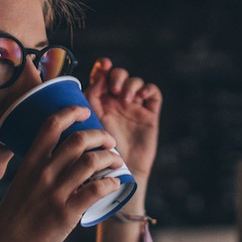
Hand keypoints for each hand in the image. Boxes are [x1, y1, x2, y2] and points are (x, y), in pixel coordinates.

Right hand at [0, 106, 125, 241]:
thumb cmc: (14, 215)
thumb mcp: (22, 183)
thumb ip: (41, 170)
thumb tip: (67, 161)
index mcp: (31, 162)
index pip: (51, 125)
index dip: (71, 111)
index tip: (85, 111)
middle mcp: (43, 173)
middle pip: (79, 139)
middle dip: (101, 135)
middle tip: (109, 141)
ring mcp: (55, 193)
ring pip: (91, 162)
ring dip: (111, 157)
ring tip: (116, 160)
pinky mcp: (66, 213)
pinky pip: (96, 190)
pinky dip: (111, 183)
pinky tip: (115, 184)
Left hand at [84, 58, 161, 179]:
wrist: (118, 175)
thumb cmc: (97, 154)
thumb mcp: (88, 125)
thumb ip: (88, 102)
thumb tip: (93, 79)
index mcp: (99, 103)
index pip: (102, 76)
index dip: (103, 67)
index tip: (103, 66)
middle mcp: (116, 104)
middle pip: (119, 75)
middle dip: (117, 76)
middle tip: (113, 89)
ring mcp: (134, 109)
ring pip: (136, 82)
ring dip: (130, 84)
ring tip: (125, 98)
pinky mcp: (149, 116)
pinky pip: (153, 94)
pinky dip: (147, 89)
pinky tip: (140, 97)